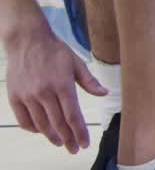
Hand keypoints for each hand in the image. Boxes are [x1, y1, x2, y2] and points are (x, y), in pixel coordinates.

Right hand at [5, 27, 107, 152]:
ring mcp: (28, 95)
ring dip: (51, 136)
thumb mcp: (76, 62)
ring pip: (41, 124)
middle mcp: (44, 92)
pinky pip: (24, 120)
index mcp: (62, 84)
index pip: (73, 115)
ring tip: (60, 142)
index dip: (80, 132)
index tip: (85, 143)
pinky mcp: (15, 97)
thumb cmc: (55, 50)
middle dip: (68, 139)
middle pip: (58, 123)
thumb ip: (89, 80)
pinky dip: (33, 128)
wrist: (27, 40)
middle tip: (74, 149)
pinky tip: (41, 131)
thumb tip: (105, 93)